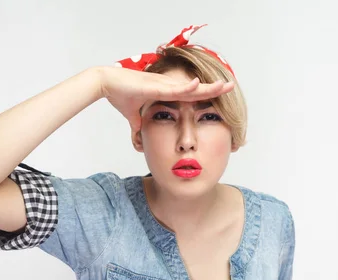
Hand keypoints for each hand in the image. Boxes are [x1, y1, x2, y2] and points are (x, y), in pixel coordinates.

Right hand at [98, 66, 234, 132]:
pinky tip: (199, 84)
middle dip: (214, 88)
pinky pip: (173, 88)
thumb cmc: (118, 94)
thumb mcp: (132, 115)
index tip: (220, 95)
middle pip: (195, 89)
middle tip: (231, 86)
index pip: (190, 95)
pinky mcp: (154, 86)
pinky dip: (186, 87)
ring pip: (189, 87)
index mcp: (165, 92)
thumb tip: (139, 136)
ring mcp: (162, 85)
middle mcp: (167, 86)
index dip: (205, 94)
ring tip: (224, 85)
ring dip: (206, 86)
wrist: (106, 84)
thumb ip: (138, 125)